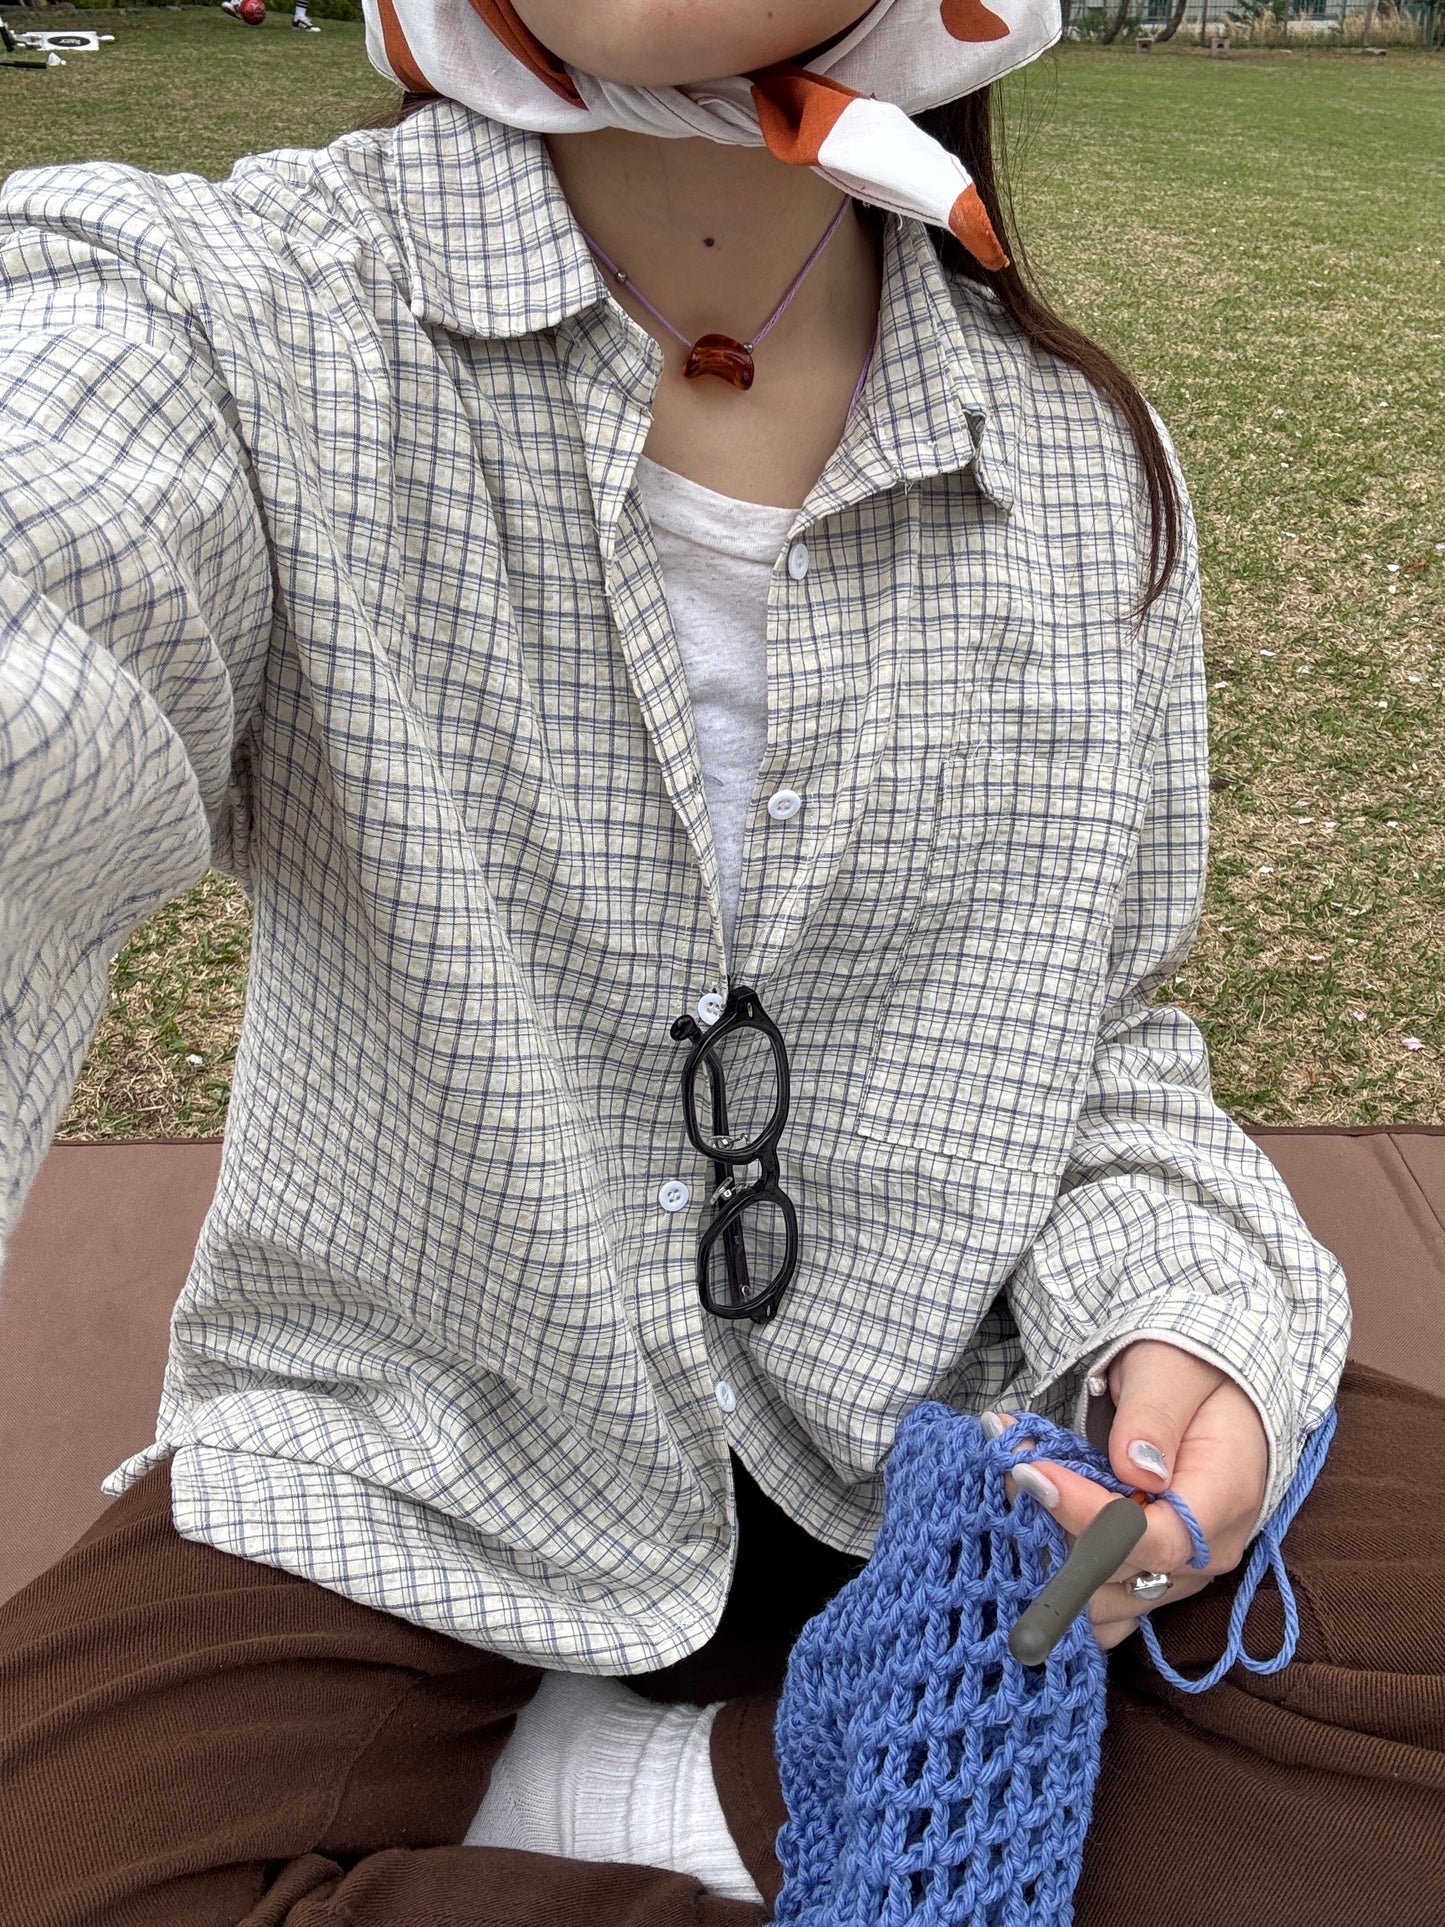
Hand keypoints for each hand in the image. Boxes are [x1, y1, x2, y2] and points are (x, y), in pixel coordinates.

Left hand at [998, 1341, 1269, 1650]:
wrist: (1209, 1391)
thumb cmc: (1192, 1373)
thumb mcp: (1173, 1371)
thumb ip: (1154, 1416)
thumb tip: (1137, 1471)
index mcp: (1222, 1502)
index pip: (1152, 1539)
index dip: (1086, 1516)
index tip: (1034, 1473)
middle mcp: (1202, 1555)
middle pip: (1114, 1575)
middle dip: (1049, 1523)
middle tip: (1009, 1464)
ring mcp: (1173, 1574)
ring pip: (1093, 1595)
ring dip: (1040, 1546)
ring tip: (1014, 1479)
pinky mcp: (1143, 1576)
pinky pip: (1092, 1597)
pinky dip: (1051, 1568)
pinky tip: (1028, 1514)